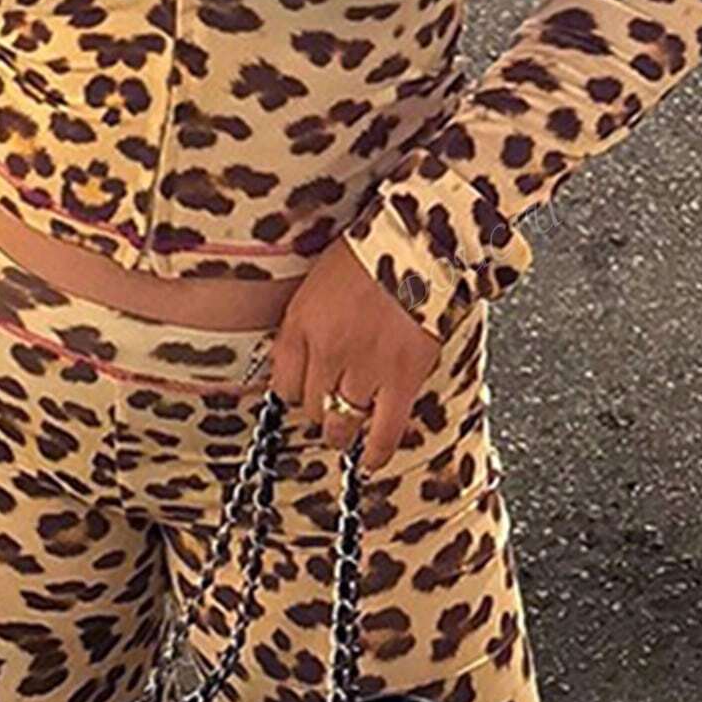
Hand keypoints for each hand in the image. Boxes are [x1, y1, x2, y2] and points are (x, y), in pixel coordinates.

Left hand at [268, 235, 441, 470]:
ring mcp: (364, 366)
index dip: (296, 392)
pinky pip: (384, 430)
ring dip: (344, 429)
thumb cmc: (370, 251)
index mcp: (300, 323)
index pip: (283, 384)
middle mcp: (326, 349)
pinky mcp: (402, 377)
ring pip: (342, 422)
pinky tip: (371, 460)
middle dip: (321, 407)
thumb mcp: (319, 281)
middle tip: (334, 403)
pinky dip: (377, 451)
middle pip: (311, 406)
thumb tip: (301, 359)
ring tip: (348, 430)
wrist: (418, 241)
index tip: (306, 391)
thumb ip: (307, 321)